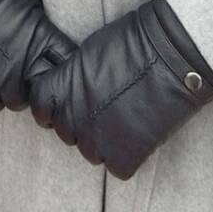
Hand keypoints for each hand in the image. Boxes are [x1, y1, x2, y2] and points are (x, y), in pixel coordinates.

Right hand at [0, 0, 75, 113]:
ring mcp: (1, 80)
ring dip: (12, 88)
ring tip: (1, 68)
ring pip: (17, 101)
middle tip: (25, 67)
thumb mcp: (32, 2)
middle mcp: (26, 65)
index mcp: (44, 40)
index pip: (67, 66)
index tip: (55, 64)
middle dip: (37, 80)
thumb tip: (54, 44)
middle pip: (43, 90)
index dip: (63, 67)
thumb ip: (44, 29)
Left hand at [28, 0, 212, 178]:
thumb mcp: (89, 53)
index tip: (70, 100)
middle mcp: (73, 117)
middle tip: (106, 107)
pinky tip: (138, 133)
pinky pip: (117, 167)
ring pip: (91, 152)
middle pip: (67, 132)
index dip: (55, 105)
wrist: (170, 56)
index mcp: (62, 89)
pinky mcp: (123, 158)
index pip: (41, 108)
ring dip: (103, 140)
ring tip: (125, 118)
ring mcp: (96, 141)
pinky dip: (127, 155)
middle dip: (81, 122)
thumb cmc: (133, 44)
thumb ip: (72, 78)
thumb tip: (69, 91)